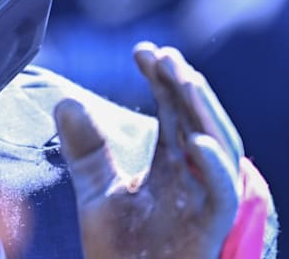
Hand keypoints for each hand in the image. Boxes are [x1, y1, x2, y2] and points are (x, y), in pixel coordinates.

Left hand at [57, 42, 241, 258]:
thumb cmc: (120, 251)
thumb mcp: (96, 191)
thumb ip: (86, 149)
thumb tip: (66, 100)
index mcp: (173, 165)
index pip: (174, 111)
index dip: (162, 79)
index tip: (143, 50)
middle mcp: (194, 177)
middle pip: (199, 120)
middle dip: (185, 85)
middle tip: (164, 54)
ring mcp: (205, 201)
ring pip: (222, 147)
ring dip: (206, 110)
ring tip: (184, 77)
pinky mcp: (211, 228)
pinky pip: (223, 194)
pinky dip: (214, 166)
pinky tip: (193, 139)